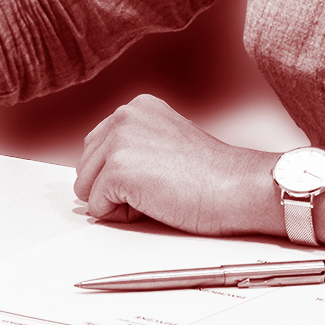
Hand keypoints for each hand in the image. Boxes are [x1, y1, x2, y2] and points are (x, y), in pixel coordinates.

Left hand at [72, 94, 271, 236]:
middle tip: (158, 188)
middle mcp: (123, 115)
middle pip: (85, 166)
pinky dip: (121, 216)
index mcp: (136, 107)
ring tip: (157, 194)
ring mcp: (118, 140)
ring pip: (86, 187)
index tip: (157, 176)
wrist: (238, 187)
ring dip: (117, 202)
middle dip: (113, 187)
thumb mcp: (166, 143)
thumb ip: (134, 146)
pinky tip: (154, 204)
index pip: (96, 147)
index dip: (121, 174)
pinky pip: (97, 207)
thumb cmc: (213, 176)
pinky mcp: (117, 168)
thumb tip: (99, 173)